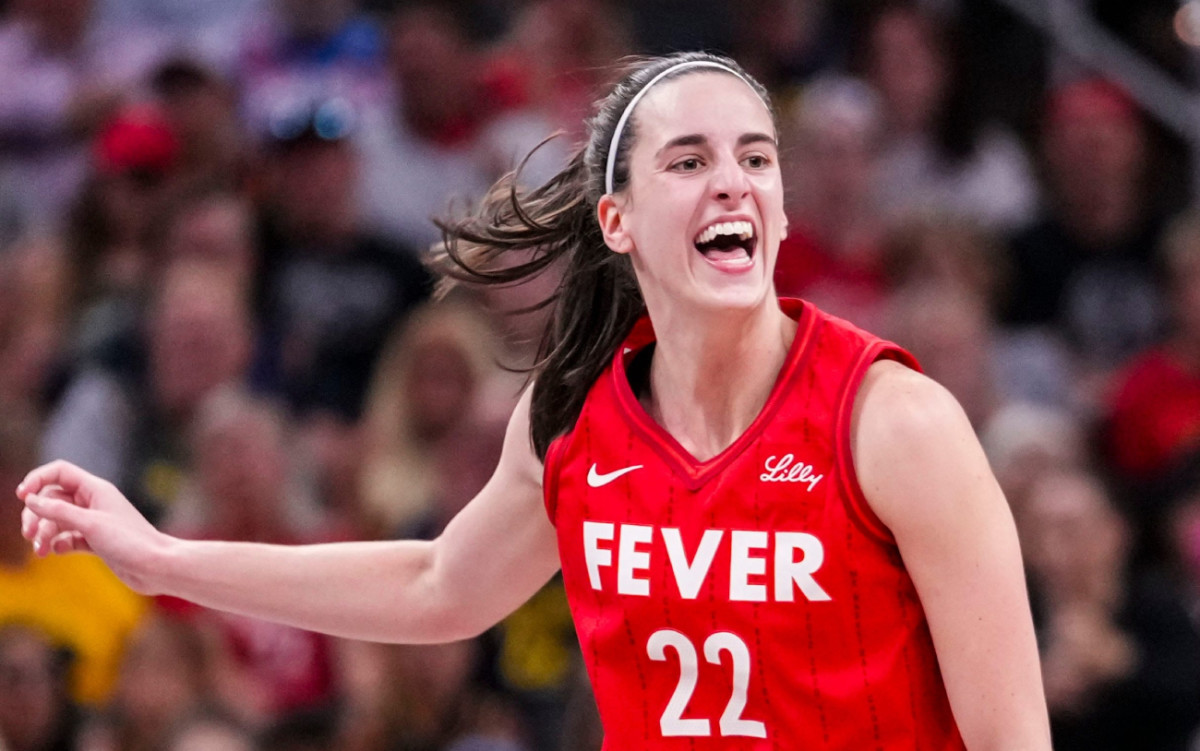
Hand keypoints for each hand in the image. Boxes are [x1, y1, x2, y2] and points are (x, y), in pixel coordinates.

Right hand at [17, 460, 170, 593]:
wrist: (156, 567)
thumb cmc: (129, 541)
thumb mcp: (90, 524)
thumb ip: (59, 512)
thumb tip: (31, 499)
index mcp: (96, 489)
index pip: (60, 472)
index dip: (38, 479)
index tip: (22, 496)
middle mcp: (94, 503)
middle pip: (53, 499)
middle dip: (37, 514)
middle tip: (29, 533)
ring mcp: (94, 522)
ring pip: (58, 521)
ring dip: (44, 533)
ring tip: (40, 550)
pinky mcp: (95, 542)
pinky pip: (67, 538)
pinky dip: (58, 544)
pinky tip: (56, 552)